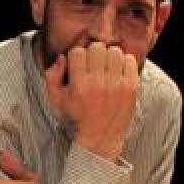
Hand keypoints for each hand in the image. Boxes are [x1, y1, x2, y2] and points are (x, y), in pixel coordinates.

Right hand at [43, 42, 137, 159]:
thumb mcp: (56, 99)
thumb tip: (62, 57)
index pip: (78, 52)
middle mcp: (98, 82)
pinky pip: (130, 60)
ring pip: (114, 51)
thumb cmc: (77, 115)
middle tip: (93, 63)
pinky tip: (117, 71)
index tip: (79, 64)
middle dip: (93, 53)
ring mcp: (117, 84)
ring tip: (106, 66)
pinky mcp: (131, 86)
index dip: (77, 56)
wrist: (101, 135)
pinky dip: (124, 62)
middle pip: (97, 48)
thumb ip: (51, 75)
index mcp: (79, 84)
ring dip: (109, 56)